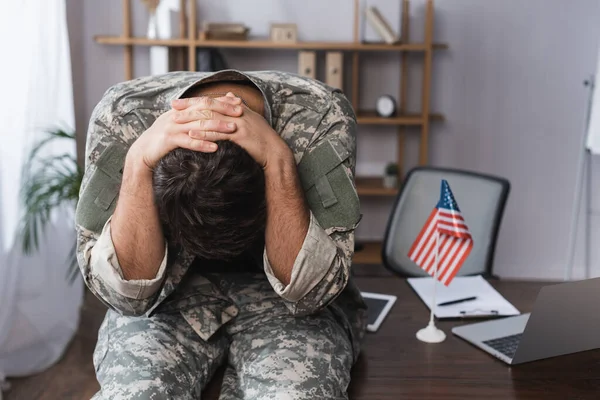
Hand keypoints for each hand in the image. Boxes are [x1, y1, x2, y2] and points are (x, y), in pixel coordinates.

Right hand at [128, 95, 242, 169]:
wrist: (143, 151)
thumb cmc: (164, 139)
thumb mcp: (180, 125)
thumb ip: (195, 118)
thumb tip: (214, 115)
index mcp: (182, 110)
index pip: (205, 102)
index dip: (222, 102)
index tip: (239, 104)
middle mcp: (177, 115)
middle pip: (204, 110)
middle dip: (223, 111)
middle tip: (240, 113)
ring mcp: (172, 127)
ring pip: (198, 125)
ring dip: (217, 127)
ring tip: (233, 129)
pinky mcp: (168, 140)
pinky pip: (188, 142)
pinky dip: (202, 144)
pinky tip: (215, 148)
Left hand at [182, 94, 290, 168]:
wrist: (275, 152)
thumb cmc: (262, 138)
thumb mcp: (251, 118)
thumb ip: (238, 107)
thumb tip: (230, 95)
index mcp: (237, 107)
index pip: (211, 100)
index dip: (194, 100)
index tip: (179, 101)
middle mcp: (237, 112)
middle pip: (208, 105)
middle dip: (189, 106)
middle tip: (173, 107)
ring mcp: (238, 123)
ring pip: (211, 118)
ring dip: (192, 119)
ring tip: (176, 121)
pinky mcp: (240, 135)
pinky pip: (218, 133)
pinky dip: (204, 134)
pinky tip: (191, 135)